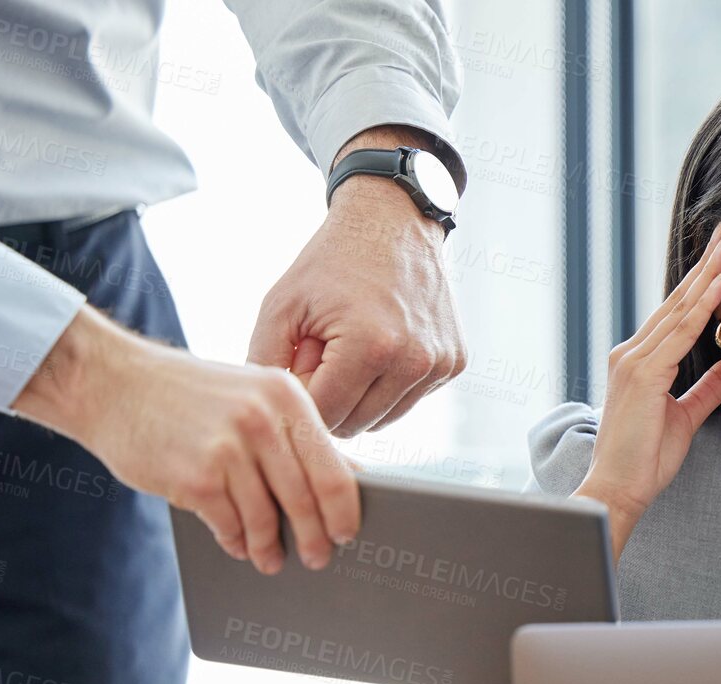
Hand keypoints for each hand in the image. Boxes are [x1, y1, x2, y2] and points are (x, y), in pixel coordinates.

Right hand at [13, 306, 359, 572]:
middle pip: (306, 500)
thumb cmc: (190, 395)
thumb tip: (352, 478)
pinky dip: (236, 541)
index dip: (345, 512)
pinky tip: (238, 546)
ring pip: (266, 518)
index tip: (347, 534)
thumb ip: (297, 435)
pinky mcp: (195, 477)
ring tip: (271, 559)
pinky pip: (229, 525)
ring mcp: (228, 449)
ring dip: (270, 547)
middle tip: (318, 558)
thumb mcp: (254, 396)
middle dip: (315, 538)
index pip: (334, 470)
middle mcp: (262, 420)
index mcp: (286, 398)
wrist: (111, 382)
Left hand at [248, 128, 465, 436]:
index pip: (324, 415)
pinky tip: (380, 347)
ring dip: (359, 396)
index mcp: (371, 347)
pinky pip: (408, 399)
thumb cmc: (331, 263)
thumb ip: (265, 364)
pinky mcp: (455, 363)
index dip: (301, 395)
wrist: (391, 223)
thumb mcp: (281, 305)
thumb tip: (277, 415)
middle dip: (330, 398)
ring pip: (383, 419)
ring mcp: (441, 364)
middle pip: (355, 424)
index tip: (296, 363)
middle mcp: (415, 361)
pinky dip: (387, 384)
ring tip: (350, 350)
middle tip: (322, 353)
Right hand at [574, 224, 720, 554]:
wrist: (619, 488)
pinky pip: (677, 335)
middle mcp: (632, 354)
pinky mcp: (641, 375)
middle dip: (704, 268)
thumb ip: (710, 388)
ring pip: (677, 311)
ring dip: (705, 277)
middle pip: (676, 302)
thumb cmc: (644, 459)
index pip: (677, 314)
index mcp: (641, 362)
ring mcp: (633, 361)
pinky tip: (717, 287)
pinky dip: (698, 309)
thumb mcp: (686, 416)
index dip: (701, 285)